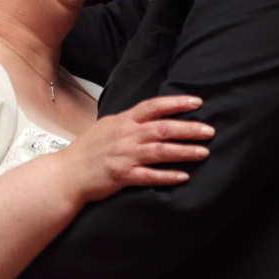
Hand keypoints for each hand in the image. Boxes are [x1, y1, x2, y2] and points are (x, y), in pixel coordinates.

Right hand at [64, 95, 212, 201]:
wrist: (68, 173)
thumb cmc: (88, 150)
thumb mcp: (107, 126)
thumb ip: (129, 121)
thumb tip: (152, 115)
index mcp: (123, 121)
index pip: (153, 106)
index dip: (176, 103)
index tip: (197, 102)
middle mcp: (125, 136)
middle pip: (162, 128)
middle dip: (188, 129)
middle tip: (209, 130)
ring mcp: (124, 156)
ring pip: (160, 151)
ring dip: (184, 151)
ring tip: (203, 152)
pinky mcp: (123, 176)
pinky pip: (149, 176)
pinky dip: (167, 176)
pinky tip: (183, 176)